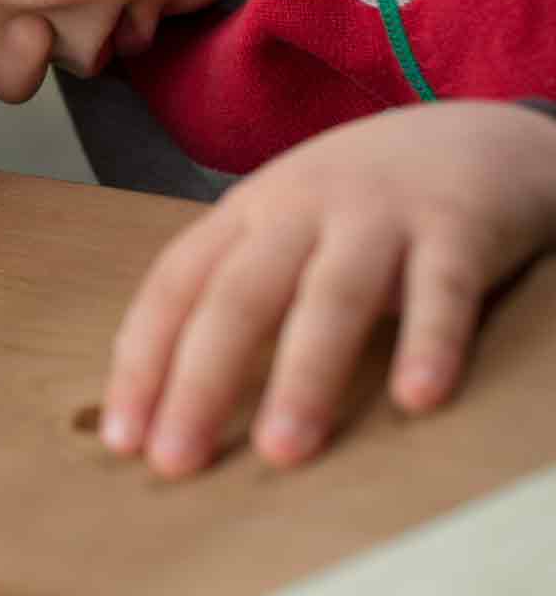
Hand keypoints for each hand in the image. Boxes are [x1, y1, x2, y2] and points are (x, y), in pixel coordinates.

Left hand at [101, 101, 555, 476]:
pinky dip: (428, 341)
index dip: (143, 359)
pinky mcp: (459, 225)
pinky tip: (416, 398)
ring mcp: (379, 214)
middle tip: (178, 462)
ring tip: (281, 451)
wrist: (474, 133)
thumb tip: (172, 397)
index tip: (122, 437)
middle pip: (238, 296)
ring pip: (331, 296)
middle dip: (200, 381)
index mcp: (246, 213)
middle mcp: (300, 207)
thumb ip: (238, 291)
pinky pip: (442, 288)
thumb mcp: (283, 227)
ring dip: (302, 375)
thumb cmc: (360, 203)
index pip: (175, 285)